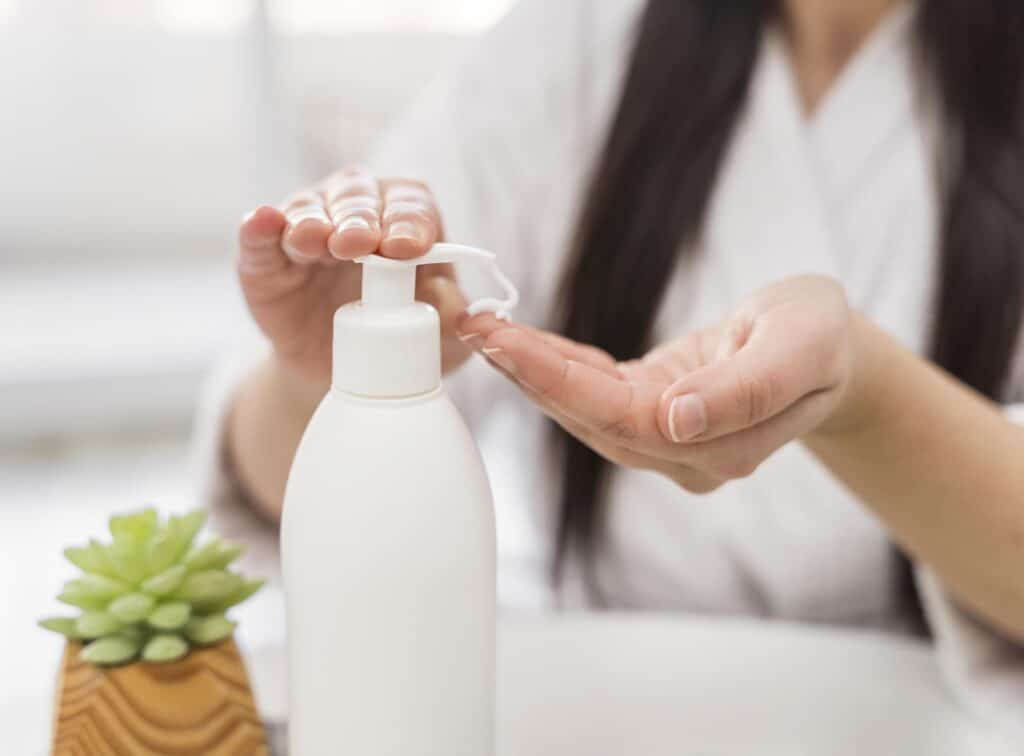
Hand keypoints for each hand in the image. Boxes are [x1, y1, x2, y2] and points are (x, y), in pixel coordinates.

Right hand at [237, 168, 470, 395]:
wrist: (343, 371)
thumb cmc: (400, 338)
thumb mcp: (440, 339)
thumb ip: (453, 316)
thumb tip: (443, 292)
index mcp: (404, 220)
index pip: (410, 204)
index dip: (409, 218)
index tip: (409, 246)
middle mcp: (354, 213)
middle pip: (357, 198)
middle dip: (360, 218)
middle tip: (361, 244)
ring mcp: (306, 231)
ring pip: (307, 209)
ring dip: (312, 220)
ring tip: (316, 240)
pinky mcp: (265, 261)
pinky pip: (258, 238)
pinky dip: (258, 228)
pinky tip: (262, 220)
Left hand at [458, 275, 856, 491]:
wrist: (827, 347)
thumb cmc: (821, 338)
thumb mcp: (801, 346)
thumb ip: (747, 390)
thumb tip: (677, 421)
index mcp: (722, 446)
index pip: (626, 419)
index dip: (561, 383)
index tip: (506, 343)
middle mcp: (686, 454)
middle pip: (592, 418)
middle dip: (529, 374)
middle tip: (473, 326)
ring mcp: (668, 438)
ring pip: (586, 409)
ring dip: (533, 371)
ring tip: (484, 329)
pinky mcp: (653, 410)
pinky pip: (596, 391)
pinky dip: (557, 365)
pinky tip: (519, 343)